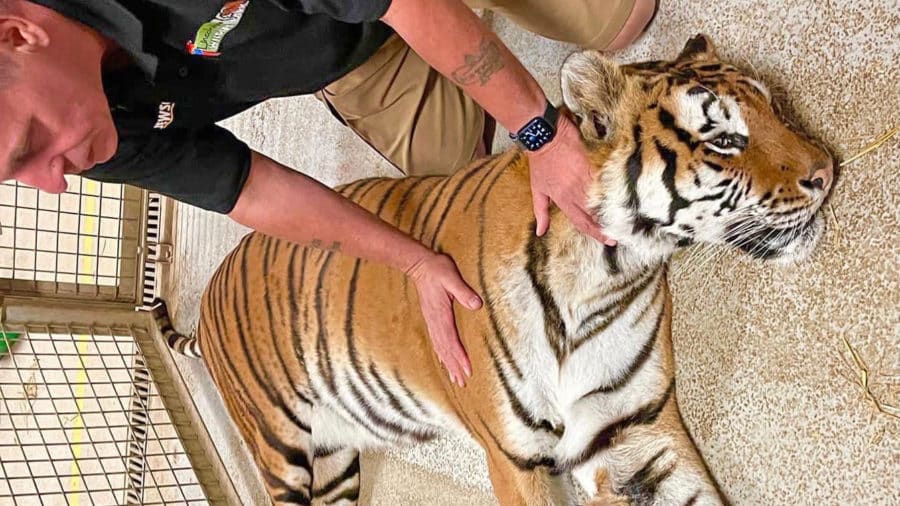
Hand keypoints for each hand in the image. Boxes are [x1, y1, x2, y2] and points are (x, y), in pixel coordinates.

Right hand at [405, 252, 481, 386]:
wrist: (419, 264)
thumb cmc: (437, 269)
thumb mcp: (452, 277)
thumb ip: (464, 291)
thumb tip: (477, 304)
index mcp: (441, 314)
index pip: (452, 340)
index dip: (460, 356)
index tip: (468, 370)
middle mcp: (435, 321)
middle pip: (445, 349)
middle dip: (454, 366)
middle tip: (463, 382)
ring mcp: (432, 321)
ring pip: (440, 348)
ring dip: (448, 364)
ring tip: (455, 378)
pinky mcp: (432, 318)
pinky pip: (437, 341)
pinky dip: (441, 354)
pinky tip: (444, 361)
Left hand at [527, 115, 615, 245]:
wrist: (543, 135)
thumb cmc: (540, 161)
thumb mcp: (537, 189)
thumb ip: (540, 212)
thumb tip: (540, 232)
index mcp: (563, 199)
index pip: (581, 222)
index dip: (595, 233)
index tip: (608, 240)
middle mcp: (575, 192)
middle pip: (595, 213)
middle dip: (608, 225)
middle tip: (622, 233)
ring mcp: (585, 177)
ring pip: (602, 197)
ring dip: (614, 208)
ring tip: (628, 217)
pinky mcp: (592, 163)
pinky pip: (606, 179)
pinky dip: (615, 186)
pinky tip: (627, 192)